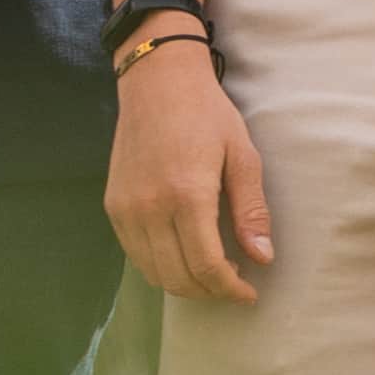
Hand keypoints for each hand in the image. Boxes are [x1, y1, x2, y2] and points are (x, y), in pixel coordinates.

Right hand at [105, 36, 278, 302]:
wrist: (156, 82)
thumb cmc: (206, 113)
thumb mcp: (242, 156)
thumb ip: (251, 210)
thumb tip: (262, 258)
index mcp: (187, 195)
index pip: (206, 265)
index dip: (230, 288)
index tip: (248, 293)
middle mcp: (150, 207)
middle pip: (177, 277)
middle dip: (209, 291)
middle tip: (232, 284)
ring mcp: (126, 208)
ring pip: (153, 271)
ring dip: (183, 283)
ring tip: (209, 273)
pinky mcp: (113, 204)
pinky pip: (134, 254)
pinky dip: (159, 266)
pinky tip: (181, 254)